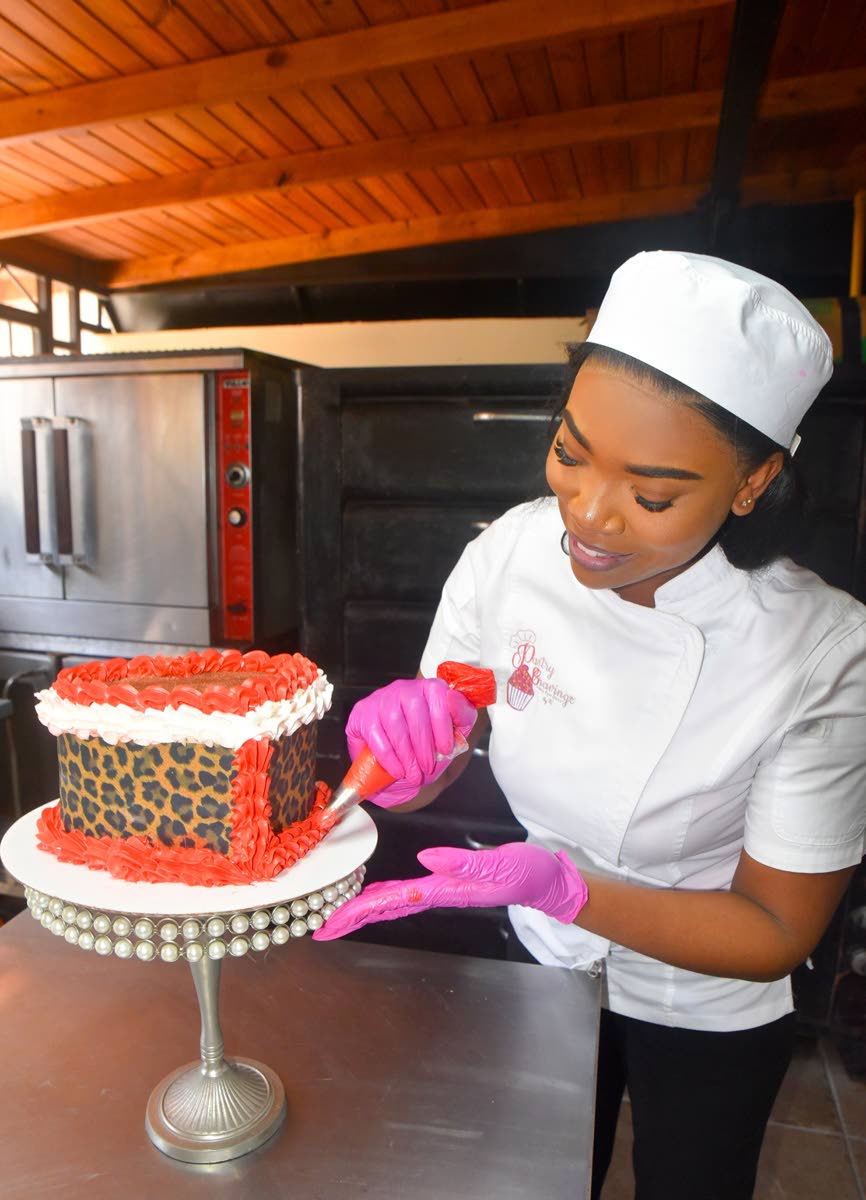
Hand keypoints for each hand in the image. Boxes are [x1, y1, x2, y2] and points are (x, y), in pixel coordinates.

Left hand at [312, 842, 587, 940]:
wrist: (546, 881)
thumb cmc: (526, 871)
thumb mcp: (499, 862)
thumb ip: (463, 862)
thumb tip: (425, 858)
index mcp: (446, 890)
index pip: (392, 901)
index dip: (358, 910)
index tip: (330, 922)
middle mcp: (438, 893)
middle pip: (385, 907)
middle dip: (350, 917)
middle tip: (318, 928)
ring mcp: (442, 890)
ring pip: (393, 902)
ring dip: (363, 909)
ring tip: (334, 916)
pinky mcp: (448, 884)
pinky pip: (407, 893)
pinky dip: (384, 896)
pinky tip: (373, 896)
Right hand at [344, 678, 476, 806]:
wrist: (400, 771)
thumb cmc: (428, 749)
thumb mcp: (453, 735)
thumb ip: (461, 715)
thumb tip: (453, 697)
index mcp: (429, 688)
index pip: (437, 693)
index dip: (442, 723)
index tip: (445, 749)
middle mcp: (404, 688)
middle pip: (414, 709)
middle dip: (423, 744)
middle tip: (427, 768)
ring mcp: (381, 698)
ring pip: (394, 721)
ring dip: (406, 753)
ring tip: (413, 774)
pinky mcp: (362, 712)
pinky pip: (375, 734)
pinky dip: (388, 756)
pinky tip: (396, 770)